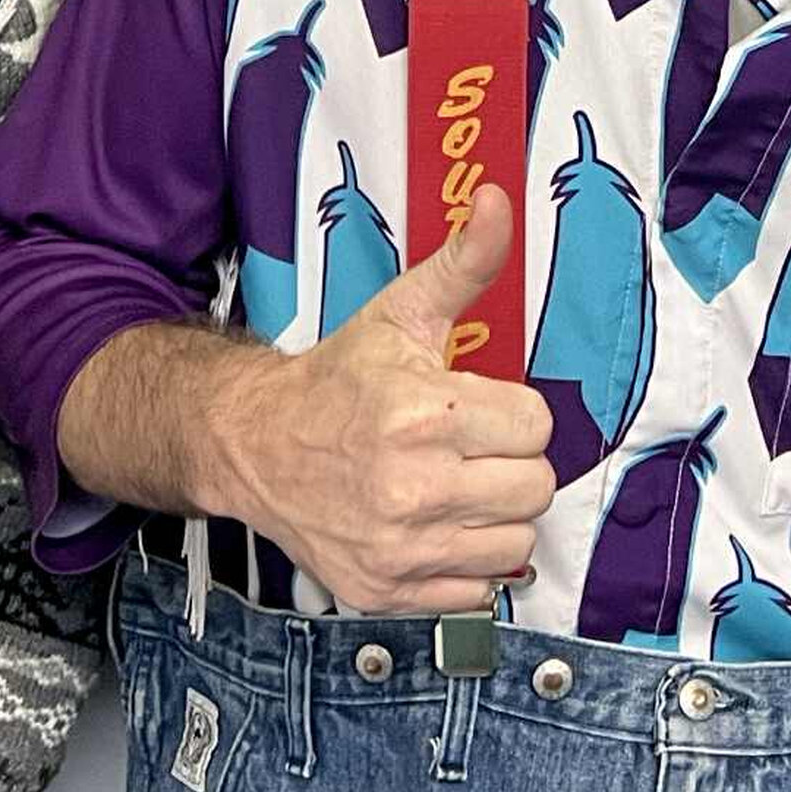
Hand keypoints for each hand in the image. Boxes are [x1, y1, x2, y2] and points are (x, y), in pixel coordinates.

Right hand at [208, 182, 555, 610]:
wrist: (254, 445)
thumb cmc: (336, 380)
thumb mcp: (400, 312)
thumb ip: (463, 262)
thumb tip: (495, 200)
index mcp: (422, 415)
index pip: (537, 425)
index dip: (513, 411)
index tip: (479, 406)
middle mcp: (412, 489)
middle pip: (534, 487)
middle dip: (511, 461)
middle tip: (470, 446)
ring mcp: (399, 549)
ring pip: (516, 543)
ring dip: (496, 515)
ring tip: (457, 485)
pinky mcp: (386, 591)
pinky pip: (478, 591)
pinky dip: (467, 562)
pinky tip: (437, 526)